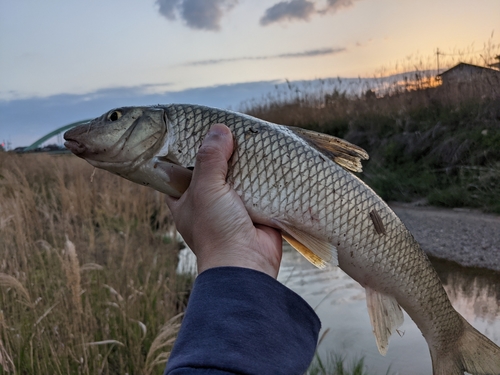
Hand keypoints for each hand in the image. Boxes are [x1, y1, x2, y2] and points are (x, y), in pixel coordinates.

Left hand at [165, 124, 282, 277]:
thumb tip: (220, 129)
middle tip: (229, 130)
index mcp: (185, 201)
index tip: (195, 132)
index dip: (185, 153)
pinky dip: (264, 176)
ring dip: (245, 164)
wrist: (247, 263)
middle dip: (221, 154)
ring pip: (237, 178)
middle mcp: (207, 204)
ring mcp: (232, 208)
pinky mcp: (255, 210)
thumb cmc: (216, 229)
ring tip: (251, 137)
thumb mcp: (205, 188)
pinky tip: (269, 157)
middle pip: (212, 171)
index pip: (179, 172)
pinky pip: (259, 188)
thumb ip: (210, 158)